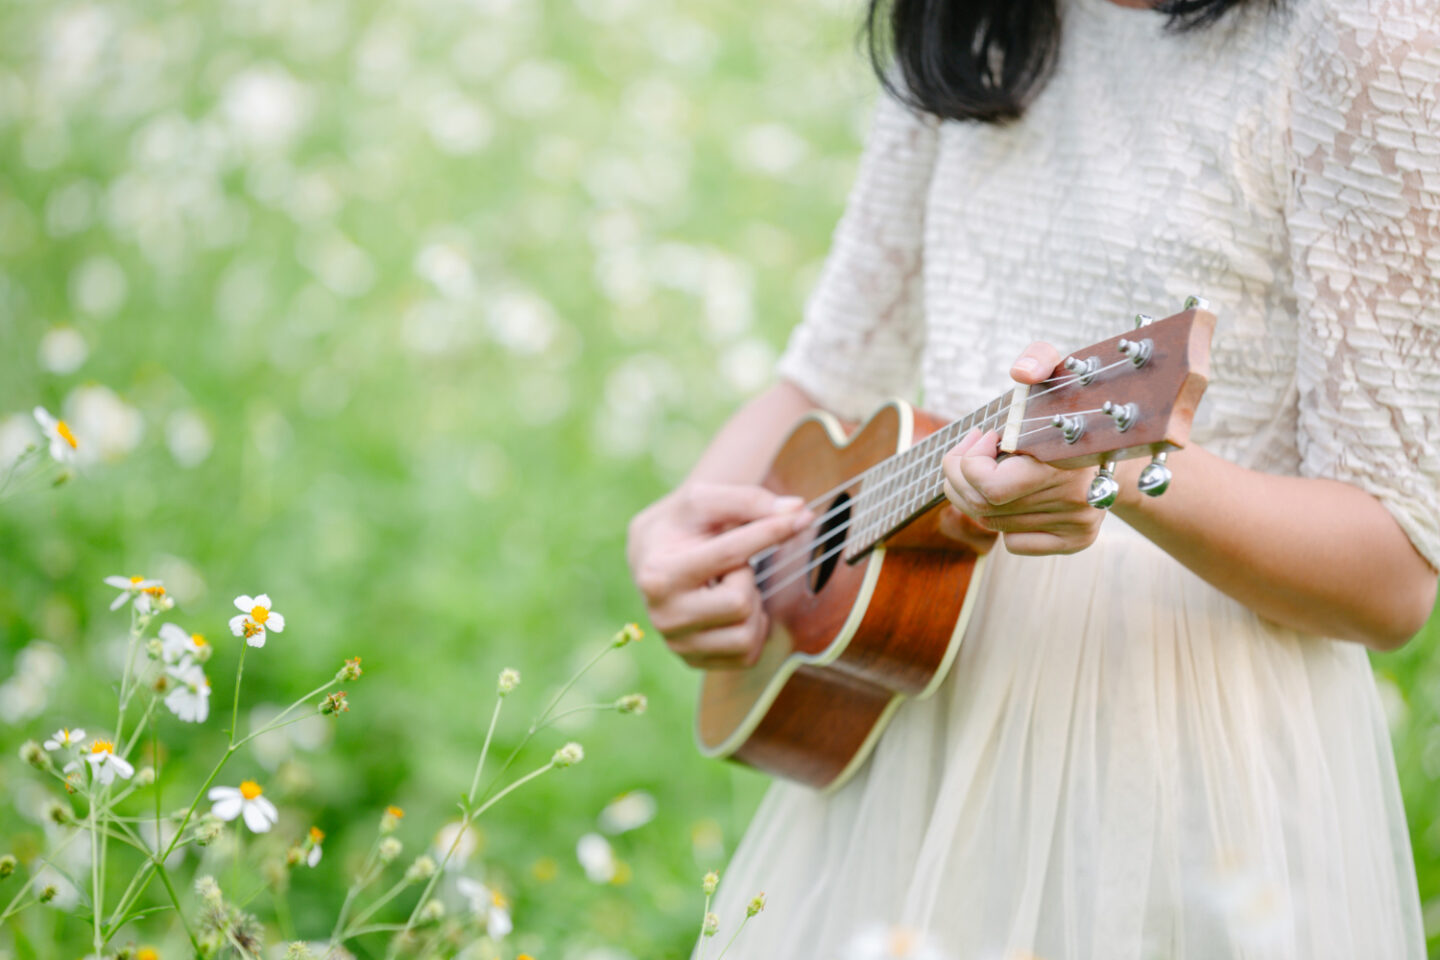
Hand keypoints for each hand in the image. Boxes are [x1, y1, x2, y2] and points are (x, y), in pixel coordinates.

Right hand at [626, 483, 812, 668]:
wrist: (653, 556)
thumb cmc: (682, 525)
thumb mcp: (706, 500)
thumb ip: (749, 501)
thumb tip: (798, 510)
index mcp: (658, 575)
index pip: (730, 558)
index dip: (771, 533)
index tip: (801, 518)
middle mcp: (663, 617)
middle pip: (740, 603)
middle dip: (747, 578)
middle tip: (731, 566)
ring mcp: (677, 644)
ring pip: (747, 635)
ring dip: (752, 606)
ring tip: (730, 586)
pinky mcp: (694, 662)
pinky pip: (747, 655)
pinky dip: (751, 629)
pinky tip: (732, 609)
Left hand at [940, 342, 1105, 555]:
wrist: (1126, 440)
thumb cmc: (1078, 405)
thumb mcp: (1062, 370)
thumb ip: (1039, 358)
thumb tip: (1021, 373)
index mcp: (1066, 461)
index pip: (990, 487)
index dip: (969, 461)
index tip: (983, 434)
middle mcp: (1076, 500)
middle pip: (982, 507)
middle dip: (959, 476)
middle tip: (968, 450)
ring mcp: (1077, 524)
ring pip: (993, 524)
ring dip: (975, 494)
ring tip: (987, 466)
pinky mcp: (1077, 540)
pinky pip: (1014, 543)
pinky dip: (1002, 521)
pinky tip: (1012, 494)